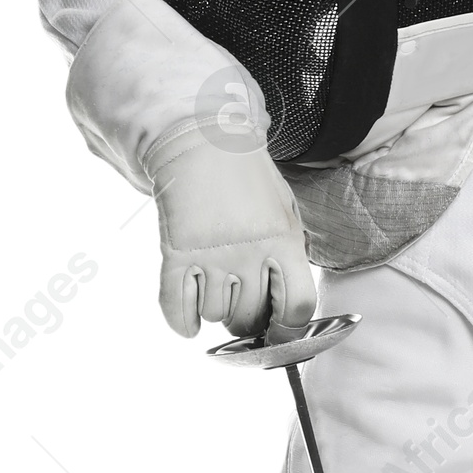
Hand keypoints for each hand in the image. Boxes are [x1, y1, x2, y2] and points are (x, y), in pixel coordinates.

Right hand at [144, 118, 316, 339]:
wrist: (204, 145)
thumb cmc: (248, 181)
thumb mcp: (286, 214)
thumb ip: (289, 258)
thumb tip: (287, 309)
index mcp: (283, 241)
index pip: (297, 308)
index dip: (289, 326)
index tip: (279, 325)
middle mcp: (248, 253)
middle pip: (249, 318)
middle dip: (246, 318)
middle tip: (240, 299)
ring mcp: (210, 254)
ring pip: (214, 315)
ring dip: (214, 308)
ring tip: (216, 284)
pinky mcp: (175, 253)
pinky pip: (177, 309)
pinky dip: (182, 323)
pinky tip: (189, 323)